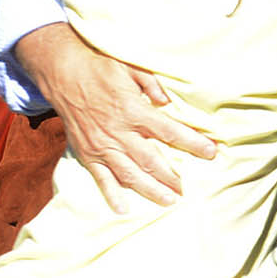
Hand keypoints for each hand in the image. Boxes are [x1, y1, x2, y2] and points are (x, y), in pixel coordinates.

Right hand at [18, 24, 217, 209]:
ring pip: (129, 174)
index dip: (192, 143)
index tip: (211, 153)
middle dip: (171, 176)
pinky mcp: (87, 154)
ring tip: (168, 201)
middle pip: (151, 160)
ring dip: (149, 190)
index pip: (170, 131)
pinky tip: (123, 209)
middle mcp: (119, 132)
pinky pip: (101, 178)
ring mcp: (102, 146)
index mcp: (135, 111)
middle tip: (187, 189)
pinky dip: (111, 194)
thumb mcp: (133, 68)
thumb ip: (152, 85)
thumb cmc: (102, 69)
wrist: (65, 76)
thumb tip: (168, 101)